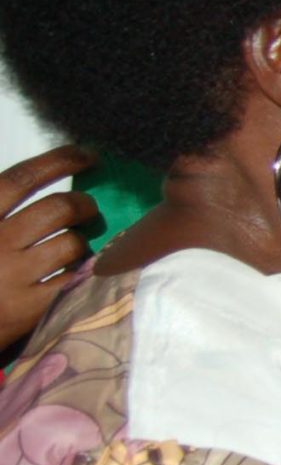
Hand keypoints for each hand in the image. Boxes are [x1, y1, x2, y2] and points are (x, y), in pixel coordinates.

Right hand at [0, 145, 95, 350]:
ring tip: (73, 247)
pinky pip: (75, 278)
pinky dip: (82, 271)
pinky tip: (75, 273)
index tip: (88, 155)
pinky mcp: (30, 308)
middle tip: (88, 209)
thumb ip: (2, 206)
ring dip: (81, 242)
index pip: (21, 179)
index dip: (59, 162)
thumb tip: (50, 172)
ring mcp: (13, 276)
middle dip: (83, 204)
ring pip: (72, 244)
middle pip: (58, 209)